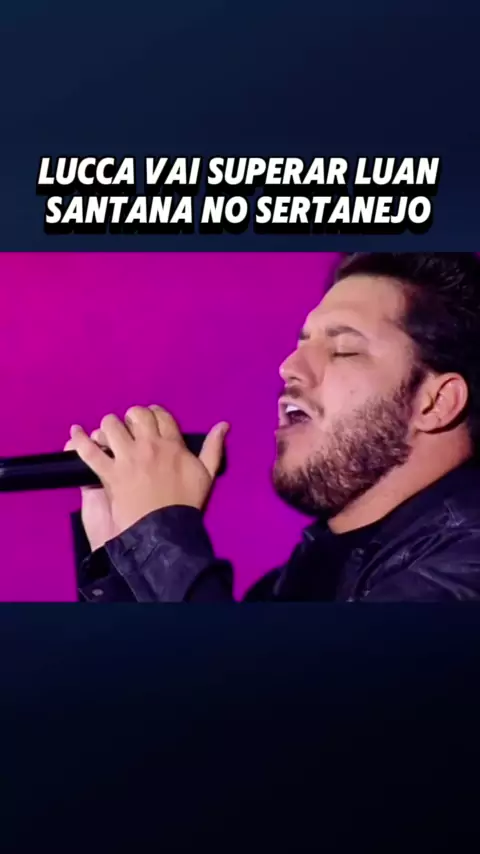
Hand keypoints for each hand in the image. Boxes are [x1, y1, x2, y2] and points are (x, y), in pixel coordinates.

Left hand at [67, 405, 228, 536]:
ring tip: (106, 436)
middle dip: (130, 418)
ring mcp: (127, 458)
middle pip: (135, 415)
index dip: (152, 413)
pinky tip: (74, 433)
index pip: (160, 415)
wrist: (165, 531)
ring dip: (107, 428)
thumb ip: (214, 448)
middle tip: (128, 429)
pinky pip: (89, 451)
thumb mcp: (206, 475)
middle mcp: (148, 445)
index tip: (148, 419)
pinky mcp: (109, 474)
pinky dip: (78, 441)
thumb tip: (224, 424)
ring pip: (111, 426)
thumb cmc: (186, 505)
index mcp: (172, 444)